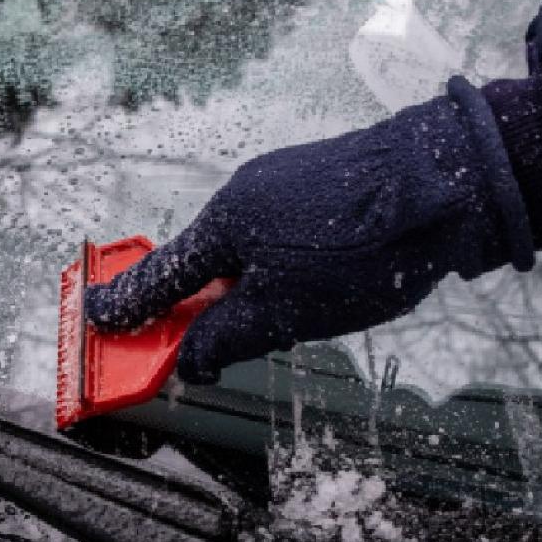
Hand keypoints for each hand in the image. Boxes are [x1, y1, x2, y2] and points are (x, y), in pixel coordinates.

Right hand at [86, 80, 536, 383]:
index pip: (159, 277)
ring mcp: (283, 183)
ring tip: (285, 323)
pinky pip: (279, 235)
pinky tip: (318, 286)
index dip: (126, 306)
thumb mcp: (282, 314)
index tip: (93, 318)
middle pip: (203, 264)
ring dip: (247, 291)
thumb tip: (190, 360)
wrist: (448, 181)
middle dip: (199, 308)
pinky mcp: (320, 182)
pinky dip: (278, 268)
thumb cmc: (358, 249)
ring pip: (246, 252)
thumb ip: (224, 339)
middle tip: (197, 347)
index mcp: (222, 226)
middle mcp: (243, 195)